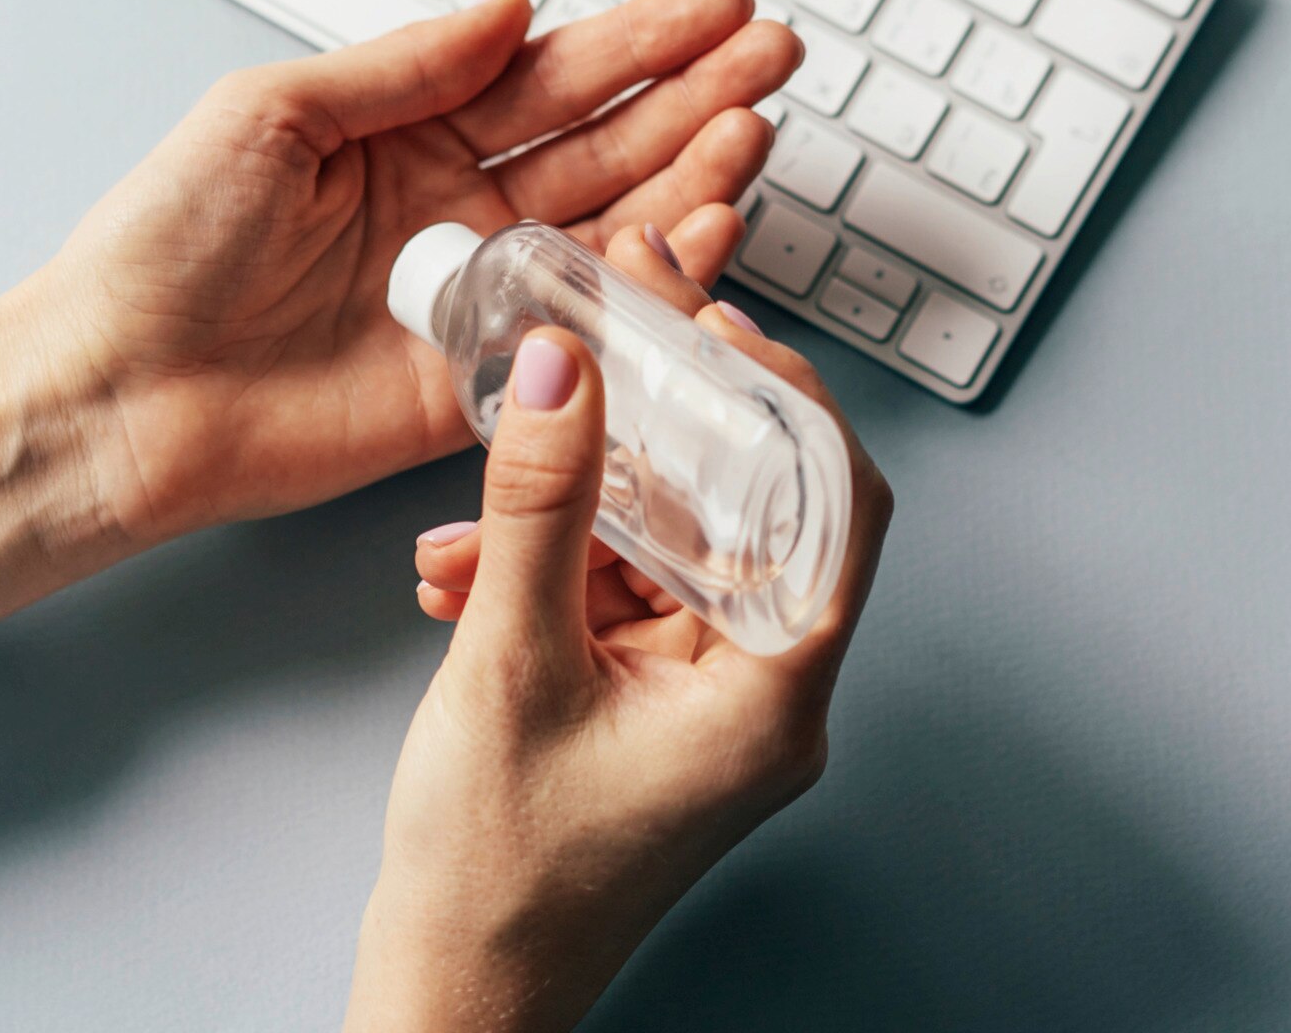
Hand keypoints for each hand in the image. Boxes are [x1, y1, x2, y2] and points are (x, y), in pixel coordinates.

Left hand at [0, 0, 799, 635]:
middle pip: (604, 142)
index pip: (549, 74)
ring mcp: (475, 297)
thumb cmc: (158, 249)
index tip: (717, 5)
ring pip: (613, 226)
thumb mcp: (272, 114)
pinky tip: (708, 234)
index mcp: (406, 134)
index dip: (640, 40)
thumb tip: (507, 6)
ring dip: (694, 175)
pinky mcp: (477, 384)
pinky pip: (586, 331)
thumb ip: (405, 67)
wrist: (113, 394)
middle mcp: (454, 211)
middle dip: (697, 95)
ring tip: (760, 130)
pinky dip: (654, 285)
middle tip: (775, 56)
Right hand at [344, 233, 893, 1032]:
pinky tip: (465, 574)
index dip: (789, 400)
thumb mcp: (509, 666)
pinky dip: (549, 572)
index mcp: (771, 698)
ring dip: (569, 519)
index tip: (723, 326)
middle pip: (747, 516)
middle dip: (659, 435)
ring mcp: (706, 708)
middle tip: (602, 349)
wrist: (453, 999)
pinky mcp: (650, 713)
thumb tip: (572, 373)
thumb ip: (542, 508)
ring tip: (472, 525)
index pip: (837, 508)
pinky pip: (620, 602)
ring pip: (667, 554)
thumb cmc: (496, 884)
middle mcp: (760, 699)